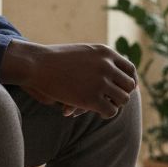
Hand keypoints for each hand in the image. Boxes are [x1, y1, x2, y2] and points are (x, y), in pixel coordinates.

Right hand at [0, 41, 136, 119]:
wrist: (37, 65)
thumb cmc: (56, 59)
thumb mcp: (83, 52)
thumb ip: (101, 61)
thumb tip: (117, 75)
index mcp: (106, 52)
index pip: (130, 70)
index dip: (130, 81)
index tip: (123, 89)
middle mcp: (107, 66)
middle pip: (129, 86)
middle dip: (121, 94)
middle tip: (110, 99)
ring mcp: (100, 82)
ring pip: (122, 100)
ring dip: (113, 104)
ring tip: (102, 105)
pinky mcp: (91, 98)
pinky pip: (111, 111)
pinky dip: (106, 113)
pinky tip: (97, 111)